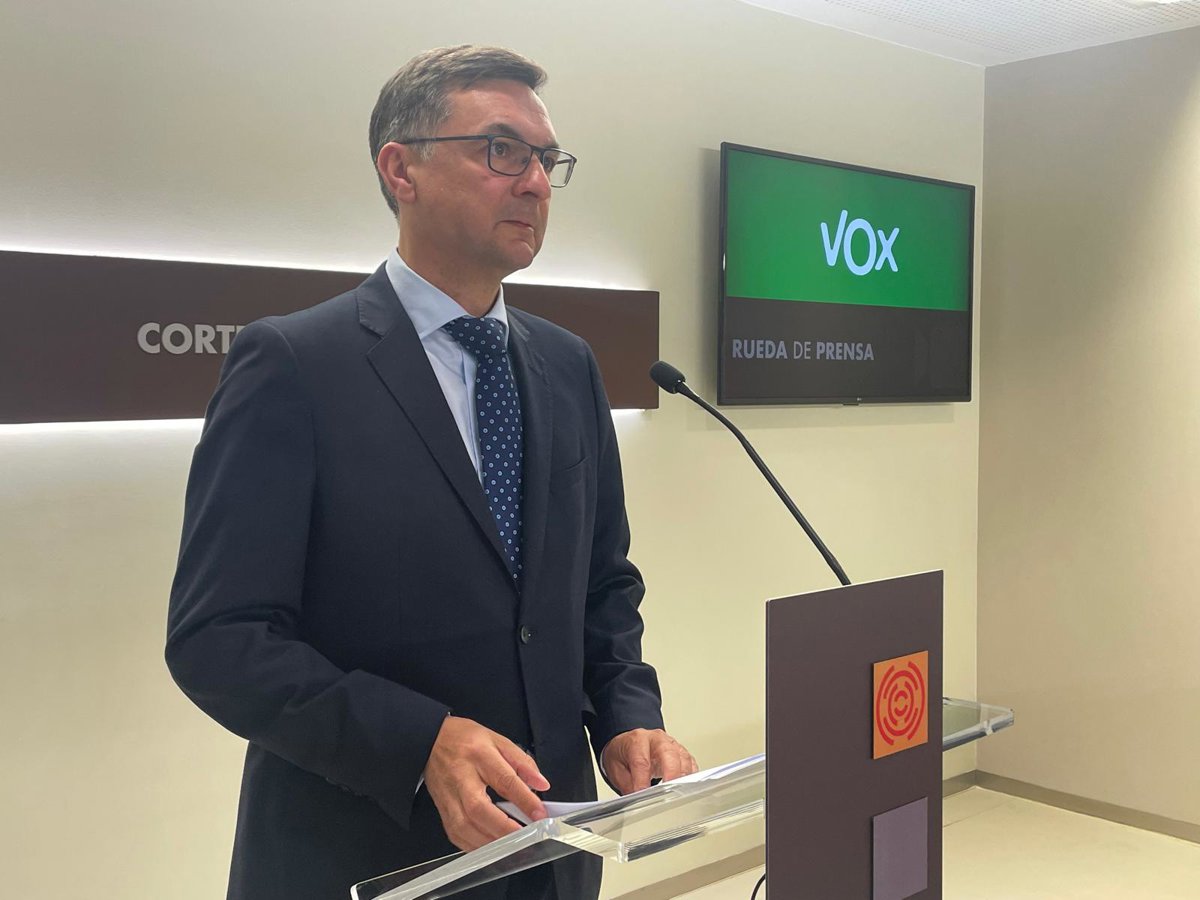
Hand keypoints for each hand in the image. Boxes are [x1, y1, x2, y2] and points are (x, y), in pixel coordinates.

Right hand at [423, 716, 549, 850]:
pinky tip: (489, 847)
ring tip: (510, 846)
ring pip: (464, 826)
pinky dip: (474, 845)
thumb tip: (541, 784)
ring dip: (489, 841)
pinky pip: (456, 834)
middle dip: (503, 828)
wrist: (431, 741)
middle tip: (524, 836)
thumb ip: (522, 762)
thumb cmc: (466, 740)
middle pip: (478, 808)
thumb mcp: (499, 740)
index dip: (524, 799)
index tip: (539, 814)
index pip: (504, 780)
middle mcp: (461, 777)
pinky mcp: (442, 810)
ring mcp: (448, 796)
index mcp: (479, 755)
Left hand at [601, 728, 697, 794]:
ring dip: (683, 776)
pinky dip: (691, 775)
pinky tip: (688, 786)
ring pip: (683, 757)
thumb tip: (637, 800)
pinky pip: (690, 762)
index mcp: (637, 741)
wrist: (627, 743)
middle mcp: (656, 739)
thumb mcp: (616, 769)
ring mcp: (671, 744)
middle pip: (668, 753)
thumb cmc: (623, 754)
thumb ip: (627, 785)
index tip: (642, 793)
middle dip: (670, 772)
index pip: (641, 760)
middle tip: (669, 791)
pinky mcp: (680, 753)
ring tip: (681, 793)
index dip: (642, 779)